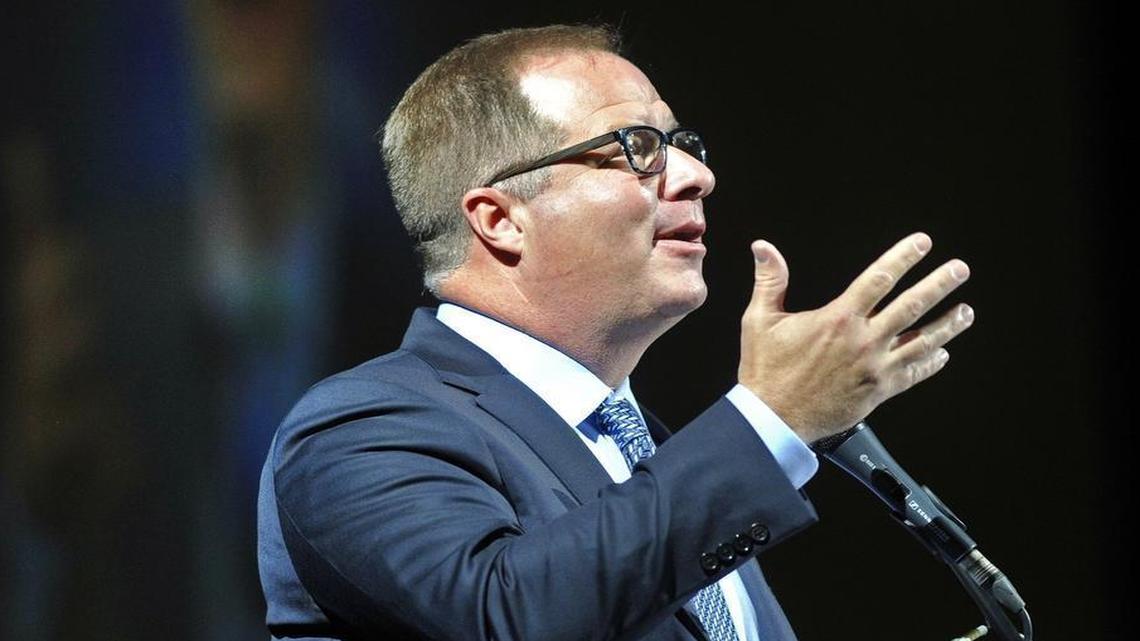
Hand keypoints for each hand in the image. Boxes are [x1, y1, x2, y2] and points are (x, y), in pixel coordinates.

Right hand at [737, 233, 973, 441]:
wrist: (775, 419)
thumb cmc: (767, 371)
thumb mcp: (760, 320)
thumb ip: (770, 281)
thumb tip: (763, 248)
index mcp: (838, 319)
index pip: (880, 278)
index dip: (904, 257)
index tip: (922, 244)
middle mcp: (863, 341)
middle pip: (912, 305)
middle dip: (940, 284)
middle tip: (959, 270)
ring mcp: (875, 367)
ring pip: (922, 341)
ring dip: (947, 324)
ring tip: (965, 311)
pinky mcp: (879, 391)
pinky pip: (914, 374)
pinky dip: (931, 363)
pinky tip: (943, 354)